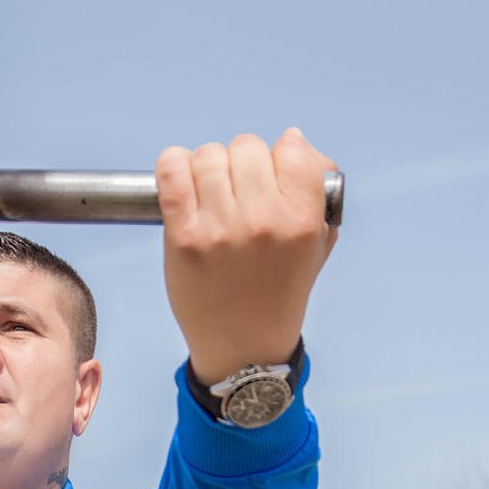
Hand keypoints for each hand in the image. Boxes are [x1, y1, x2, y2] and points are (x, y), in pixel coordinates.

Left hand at [156, 129, 337, 385]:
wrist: (243, 348)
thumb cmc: (279, 291)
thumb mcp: (316, 245)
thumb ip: (316, 190)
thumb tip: (294, 140)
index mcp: (300, 220)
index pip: (291, 148)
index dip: (279, 157)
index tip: (270, 177)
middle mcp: (262, 221)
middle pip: (246, 148)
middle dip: (241, 164)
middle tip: (237, 193)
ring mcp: (220, 229)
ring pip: (209, 155)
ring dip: (207, 168)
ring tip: (211, 194)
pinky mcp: (183, 238)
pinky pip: (172, 170)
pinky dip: (173, 165)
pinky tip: (182, 179)